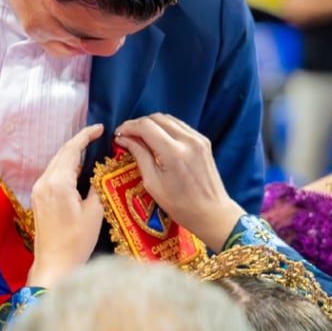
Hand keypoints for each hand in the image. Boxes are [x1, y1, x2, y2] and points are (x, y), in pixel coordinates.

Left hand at [29, 124, 105, 287]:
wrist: (54, 264)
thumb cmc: (76, 242)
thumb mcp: (94, 212)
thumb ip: (96, 187)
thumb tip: (99, 172)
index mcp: (57, 183)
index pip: (70, 150)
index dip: (85, 136)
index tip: (100, 128)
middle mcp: (43, 183)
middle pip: (61, 154)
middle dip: (79, 143)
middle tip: (98, 137)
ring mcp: (38, 191)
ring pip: (57, 165)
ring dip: (73, 156)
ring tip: (92, 151)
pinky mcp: (39, 199)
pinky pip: (53, 176)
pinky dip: (67, 169)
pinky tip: (80, 171)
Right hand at [114, 114, 244, 250]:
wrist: (213, 212)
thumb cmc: (181, 205)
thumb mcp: (153, 183)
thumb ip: (139, 156)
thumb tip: (124, 139)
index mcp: (173, 153)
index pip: (145, 126)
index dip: (128, 127)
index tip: (118, 135)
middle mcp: (188, 141)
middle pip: (157, 118)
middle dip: (138, 124)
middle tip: (127, 136)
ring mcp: (198, 139)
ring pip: (168, 119)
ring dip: (152, 124)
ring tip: (141, 138)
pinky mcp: (203, 142)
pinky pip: (180, 126)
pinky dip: (165, 128)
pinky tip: (158, 140)